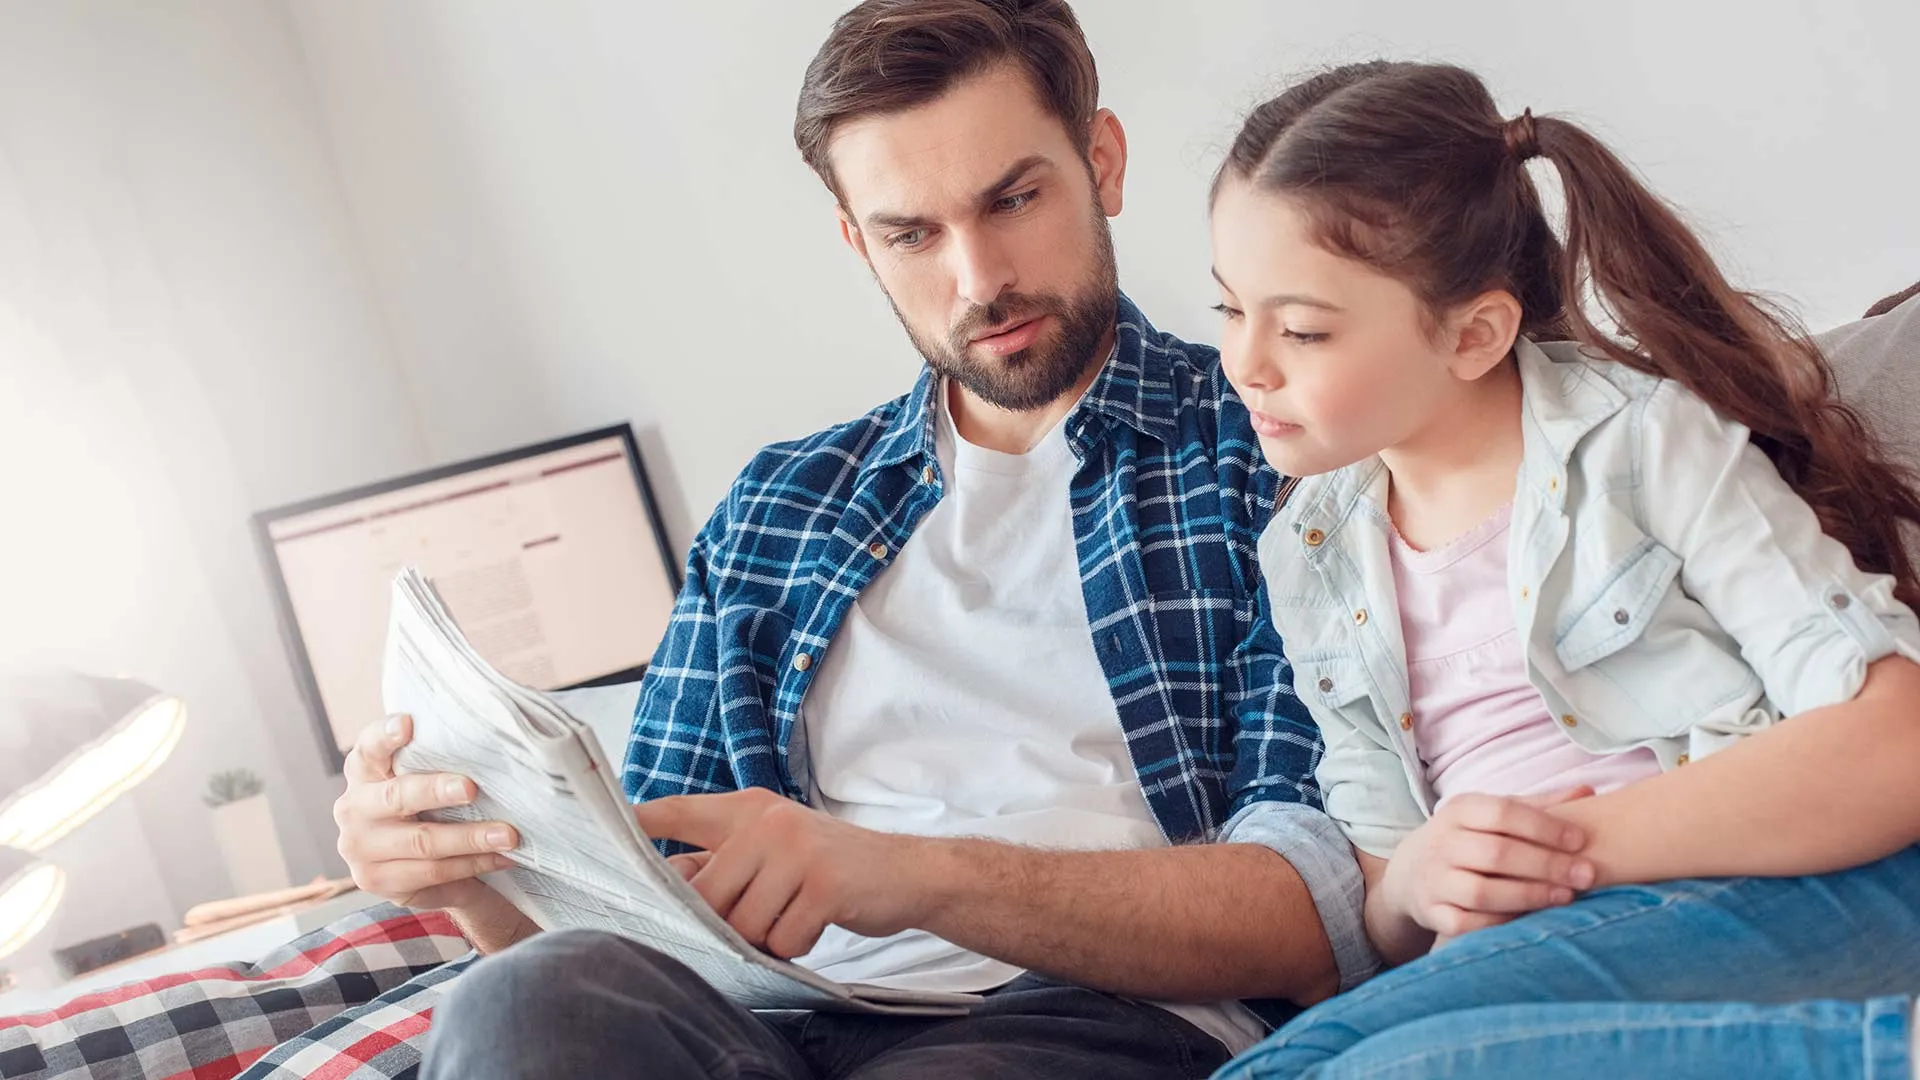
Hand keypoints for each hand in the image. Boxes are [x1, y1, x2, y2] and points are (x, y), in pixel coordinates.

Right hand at [333, 714, 519, 912]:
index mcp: (363, 770)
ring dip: (472, 838)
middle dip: (437, 791)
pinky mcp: (377, 880)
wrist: (415, 867)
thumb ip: (439, 761)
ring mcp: (359, 847)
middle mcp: (353, 807)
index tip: (407, 723)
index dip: (385, 734)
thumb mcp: (427, 778)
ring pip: (423, 841)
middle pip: (397, 796)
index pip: (369, 746)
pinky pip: (433, 872)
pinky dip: (473, 864)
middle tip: (471, 788)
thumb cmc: (428, 807)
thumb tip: (493, 740)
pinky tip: (500, 857)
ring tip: (508, 835)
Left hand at [638, 788, 924, 959]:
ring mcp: (796, 850)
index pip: (682, 811)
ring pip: (743, 924)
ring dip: (767, 936)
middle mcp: (768, 822)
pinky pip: (783, 938)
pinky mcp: (823, 884)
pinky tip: (817, 923)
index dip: (642, 819)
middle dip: (727, 923)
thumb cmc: (828, 866)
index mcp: (748, 809)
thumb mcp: (774, 849)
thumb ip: (724, 862)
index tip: (607, 822)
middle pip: (707, 895)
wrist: (906, 872)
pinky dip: (797, 945)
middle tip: (760, 919)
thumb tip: (669, 887)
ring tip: (795, 915)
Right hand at [1380, 787, 1596, 939]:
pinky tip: (1530, 919)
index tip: (1580, 840)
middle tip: (1586, 875)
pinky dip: (1501, 923)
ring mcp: (1433, 880)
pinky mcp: (1431, 913)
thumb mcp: (1490, 814)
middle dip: (1546, 865)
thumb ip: (1537, 806)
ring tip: (1566, 897)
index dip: (1543, 827)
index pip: (1501, 813)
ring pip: (1482, 892)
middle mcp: (1441, 843)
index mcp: (1458, 811)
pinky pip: (1467, 924)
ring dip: (1530, 895)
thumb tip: (1588, 791)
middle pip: (1496, 853)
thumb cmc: (1466, 839)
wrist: (1410, 871)